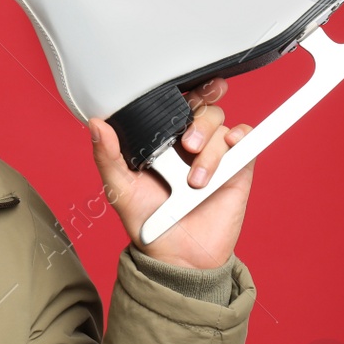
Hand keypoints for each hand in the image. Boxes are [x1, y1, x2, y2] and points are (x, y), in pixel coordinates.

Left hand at [87, 77, 253, 268]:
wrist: (177, 258)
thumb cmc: (147, 222)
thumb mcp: (120, 189)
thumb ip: (108, 156)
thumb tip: (95, 124)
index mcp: (160, 141)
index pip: (172, 105)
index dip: (182, 90)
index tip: (187, 86)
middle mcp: (188, 143)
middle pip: (201, 108)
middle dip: (198, 118)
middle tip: (188, 144)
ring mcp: (213, 154)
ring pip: (220, 126)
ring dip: (209, 149)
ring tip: (195, 182)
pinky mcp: (236, 168)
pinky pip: (247, 140)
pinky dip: (243, 136)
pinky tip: (234, 145)